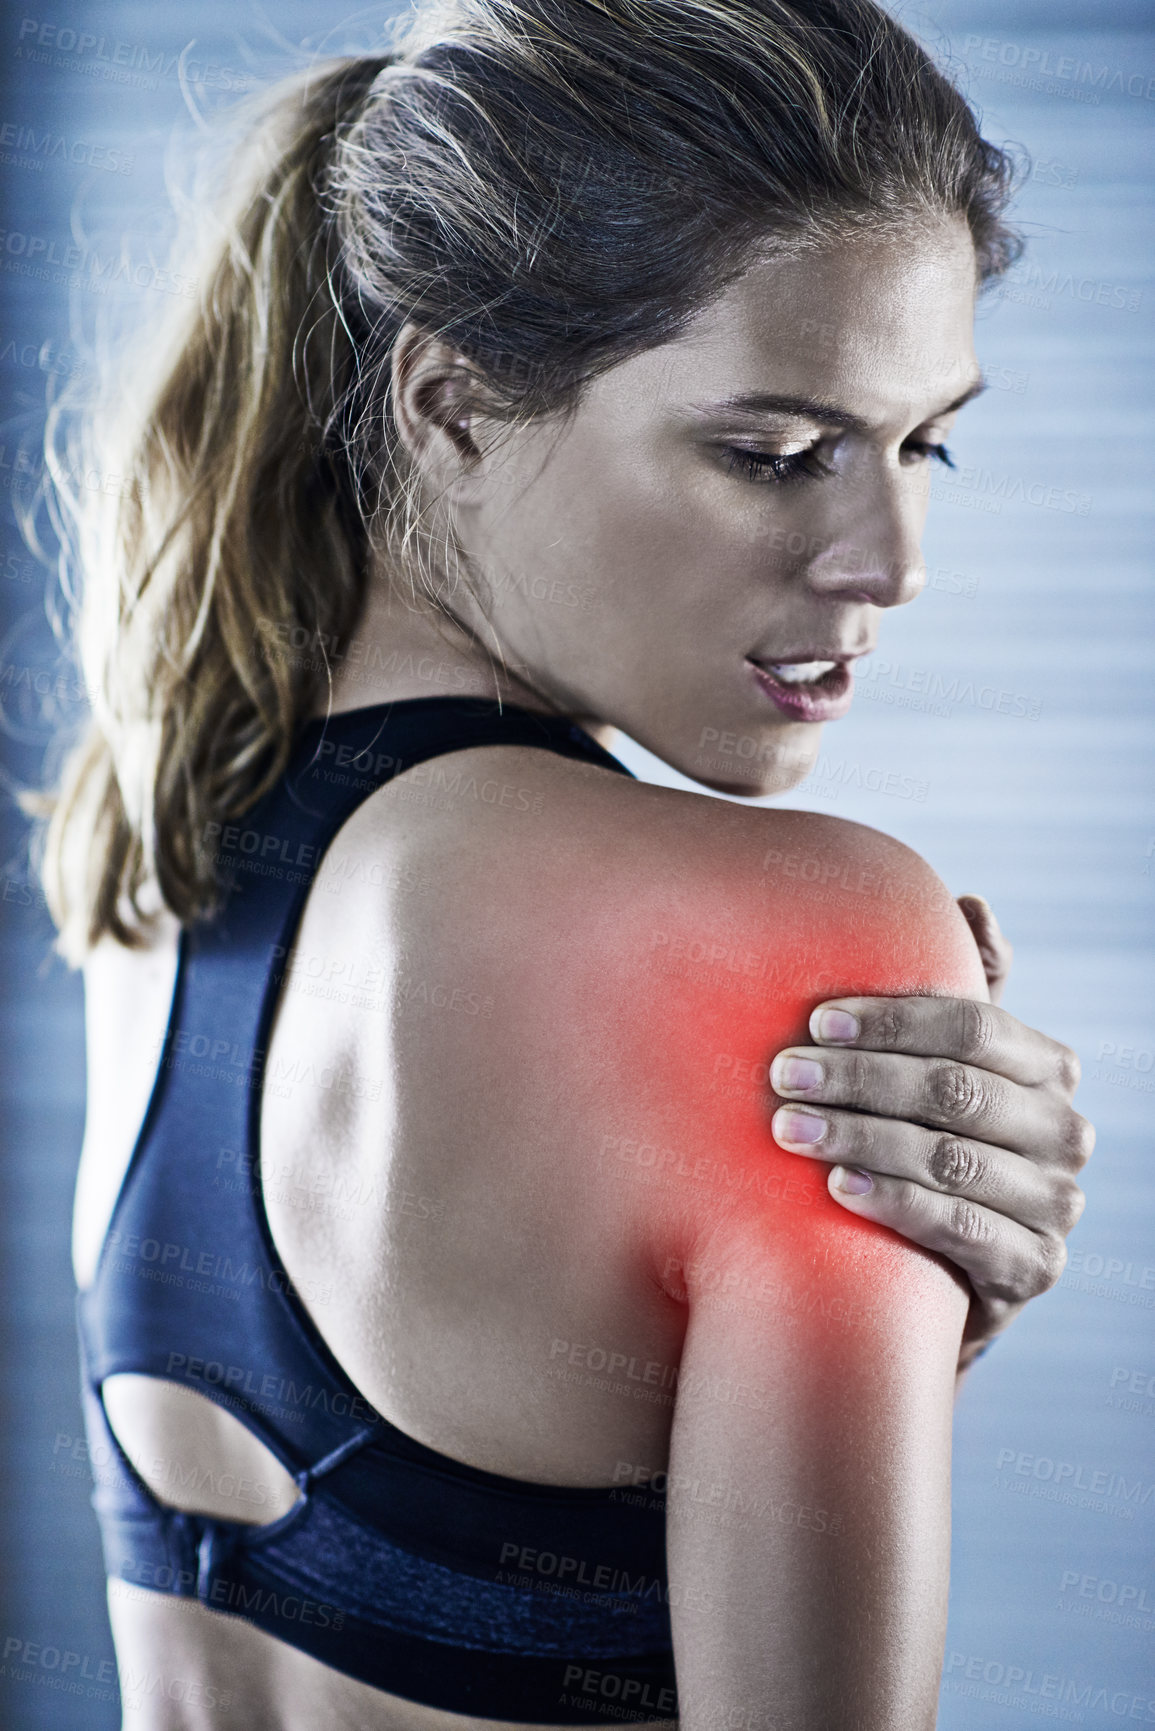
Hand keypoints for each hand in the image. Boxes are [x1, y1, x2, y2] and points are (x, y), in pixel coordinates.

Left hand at [768, 901, 1092, 1371]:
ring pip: (951, 1158)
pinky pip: (960, 1228)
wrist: (930, 1261)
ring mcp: (1054, 1204)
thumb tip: (973, 905)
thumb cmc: (927, 1134)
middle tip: (783, 1074)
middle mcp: (1063, 1133)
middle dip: (860, 1079)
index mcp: (1047, 1068)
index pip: (975, 1028)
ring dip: (861, 1137)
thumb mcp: (938, 1062)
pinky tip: (835, 1186)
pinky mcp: (1031, 1268)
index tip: (815, 1020)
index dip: (893, 1021)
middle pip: (955, 1091)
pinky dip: (894, 1202)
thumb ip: (958, 989)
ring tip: (788, 1128)